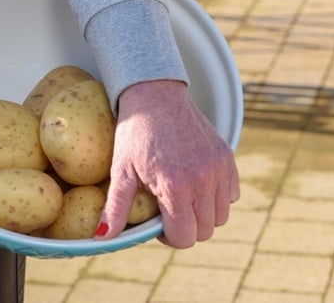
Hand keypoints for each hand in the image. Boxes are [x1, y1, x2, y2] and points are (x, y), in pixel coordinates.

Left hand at [94, 80, 239, 247]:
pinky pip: (231, 194)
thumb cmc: (135, 133)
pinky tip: (194, 184)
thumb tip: (102, 237)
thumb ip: (116, 208)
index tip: (157, 223)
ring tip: (179, 197)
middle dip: (185, 227)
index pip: (184, 237)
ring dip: (201, 214)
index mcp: (175, 186)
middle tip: (166, 210)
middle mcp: (203, 180)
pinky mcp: (227, 157)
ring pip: (220, 216)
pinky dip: (216, 197)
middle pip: (204, 231)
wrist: (155, 95)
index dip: (168, 237)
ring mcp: (219, 168)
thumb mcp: (121, 171)